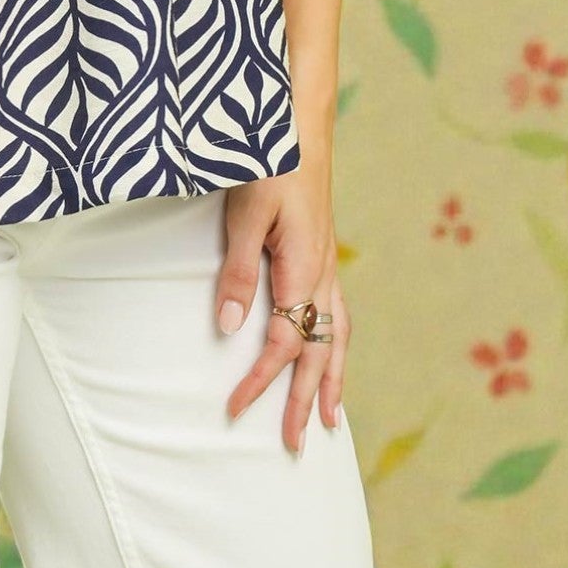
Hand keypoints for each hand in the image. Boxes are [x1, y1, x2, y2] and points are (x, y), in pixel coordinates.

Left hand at [213, 162, 345, 454]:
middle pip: (318, 351)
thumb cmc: (268, 160)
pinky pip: (336, 313)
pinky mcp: (322, 252)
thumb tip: (231, 327)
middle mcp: (322, 273)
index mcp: (303, 268)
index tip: (237, 407)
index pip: (284, 341)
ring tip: (330, 419)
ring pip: (336, 336)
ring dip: (331, 379)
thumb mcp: (246, 212)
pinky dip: (336, 345)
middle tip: (294, 445)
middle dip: (305, 399)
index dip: (261, 378)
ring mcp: (327, 263)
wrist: (299, 122)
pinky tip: (331, 355)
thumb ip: (238, 269)